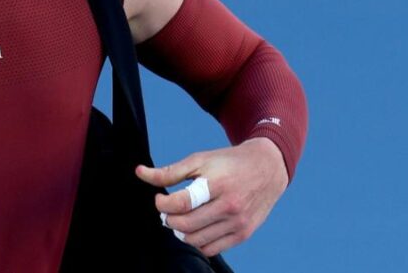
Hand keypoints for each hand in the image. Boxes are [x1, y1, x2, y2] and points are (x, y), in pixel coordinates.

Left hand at [135, 138, 287, 256]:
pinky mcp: (243, 234)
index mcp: (217, 184)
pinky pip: (211, 249)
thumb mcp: (199, 160)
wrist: (267, 169)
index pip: (181, 203)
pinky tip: (195, 228)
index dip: (162, 204)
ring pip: (196, 240)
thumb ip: (169, 171)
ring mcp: (237, 223)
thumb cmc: (228, 163)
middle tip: (167, 210)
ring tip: (179, 218)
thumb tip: (139, 173)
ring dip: (180, 231)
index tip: (159, 198)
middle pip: (186, 224)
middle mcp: (229, 206)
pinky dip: (197, 242)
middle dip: (168, 219)